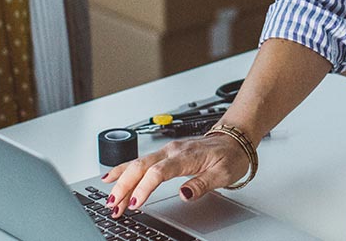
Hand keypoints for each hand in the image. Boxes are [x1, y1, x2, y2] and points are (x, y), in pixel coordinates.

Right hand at [100, 131, 249, 218]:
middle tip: (114, 206)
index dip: (144, 188)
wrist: (234, 139)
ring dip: (122, 181)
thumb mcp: (223, 174)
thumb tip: (184, 194)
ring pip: (137, 164)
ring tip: (110, 199)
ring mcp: (167, 150)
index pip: (158, 172)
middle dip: (124, 186)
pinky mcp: (164, 154)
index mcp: (185, 156)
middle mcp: (172, 150)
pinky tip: (112, 177)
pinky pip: (140, 161)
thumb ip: (202, 184)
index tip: (136, 203)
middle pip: (141, 167)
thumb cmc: (229, 156)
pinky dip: (124, 170)